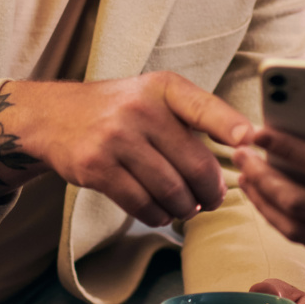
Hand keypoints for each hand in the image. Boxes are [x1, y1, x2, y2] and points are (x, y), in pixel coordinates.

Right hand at [0, 73, 251, 226]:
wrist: (53, 116)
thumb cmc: (118, 109)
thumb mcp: (154, 95)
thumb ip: (193, 117)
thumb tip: (242, 152)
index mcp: (162, 88)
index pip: (204, 107)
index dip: (231, 126)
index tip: (252, 141)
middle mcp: (140, 108)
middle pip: (194, 164)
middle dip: (211, 190)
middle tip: (212, 199)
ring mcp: (116, 138)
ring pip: (170, 190)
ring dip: (184, 208)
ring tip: (185, 207)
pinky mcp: (96, 167)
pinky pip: (141, 203)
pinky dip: (157, 215)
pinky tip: (159, 212)